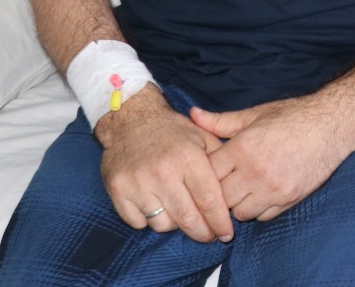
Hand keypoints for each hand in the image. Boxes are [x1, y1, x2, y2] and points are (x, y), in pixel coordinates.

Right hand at [96, 86, 231, 242]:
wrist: (131, 119)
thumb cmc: (173, 131)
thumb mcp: (203, 137)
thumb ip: (221, 161)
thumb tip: (237, 189)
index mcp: (189, 158)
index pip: (209, 200)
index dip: (220, 222)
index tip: (226, 234)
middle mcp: (163, 172)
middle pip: (188, 219)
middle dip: (202, 233)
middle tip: (209, 235)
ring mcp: (138, 183)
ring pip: (162, 225)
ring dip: (175, 225)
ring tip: (181, 214)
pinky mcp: (118, 191)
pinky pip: (138, 223)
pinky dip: (149, 220)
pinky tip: (157, 207)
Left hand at [192, 96, 353, 221]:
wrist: (332, 125)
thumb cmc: (294, 116)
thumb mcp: (256, 114)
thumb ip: (221, 121)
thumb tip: (192, 114)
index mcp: (243, 148)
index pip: (208, 173)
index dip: (205, 173)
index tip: (208, 171)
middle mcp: (255, 171)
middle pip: (220, 198)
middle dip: (219, 192)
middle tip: (223, 184)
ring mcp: (273, 188)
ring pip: (239, 212)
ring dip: (238, 203)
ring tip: (244, 189)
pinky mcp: (289, 199)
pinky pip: (263, 216)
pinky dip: (259, 209)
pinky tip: (262, 193)